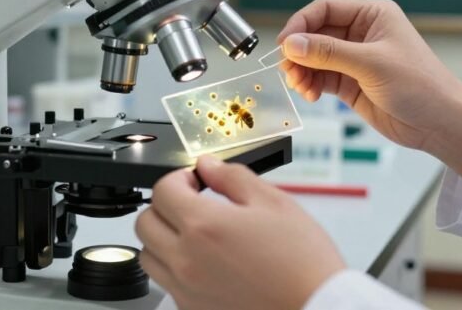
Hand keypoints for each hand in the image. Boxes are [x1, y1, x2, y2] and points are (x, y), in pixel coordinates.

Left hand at [136, 156, 345, 309]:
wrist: (316, 308)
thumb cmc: (302, 263)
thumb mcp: (274, 203)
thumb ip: (233, 177)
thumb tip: (209, 166)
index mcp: (203, 226)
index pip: (162, 190)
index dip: (179, 178)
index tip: (196, 180)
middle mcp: (186, 260)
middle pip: (145, 222)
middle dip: (166, 205)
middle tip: (193, 202)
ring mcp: (186, 289)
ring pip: (148, 255)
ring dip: (163, 238)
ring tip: (195, 234)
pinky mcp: (192, 309)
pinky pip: (166, 283)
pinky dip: (175, 268)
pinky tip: (205, 262)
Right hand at [277, 0, 461, 180]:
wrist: (440, 123)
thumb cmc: (420, 85)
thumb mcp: (371, 64)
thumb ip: (328, 52)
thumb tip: (291, 43)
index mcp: (372, 14)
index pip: (325, 8)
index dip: (301, 23)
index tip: (284, 43)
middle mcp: (362, 32)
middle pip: (315, 33)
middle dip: (299, 52)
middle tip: (288, 69)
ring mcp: (355, 58)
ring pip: (314, 57)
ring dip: (302, 71)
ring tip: (300, 86)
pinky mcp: (351, 82)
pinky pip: (321, 77)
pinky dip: (310, 84)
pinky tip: (310, 94)